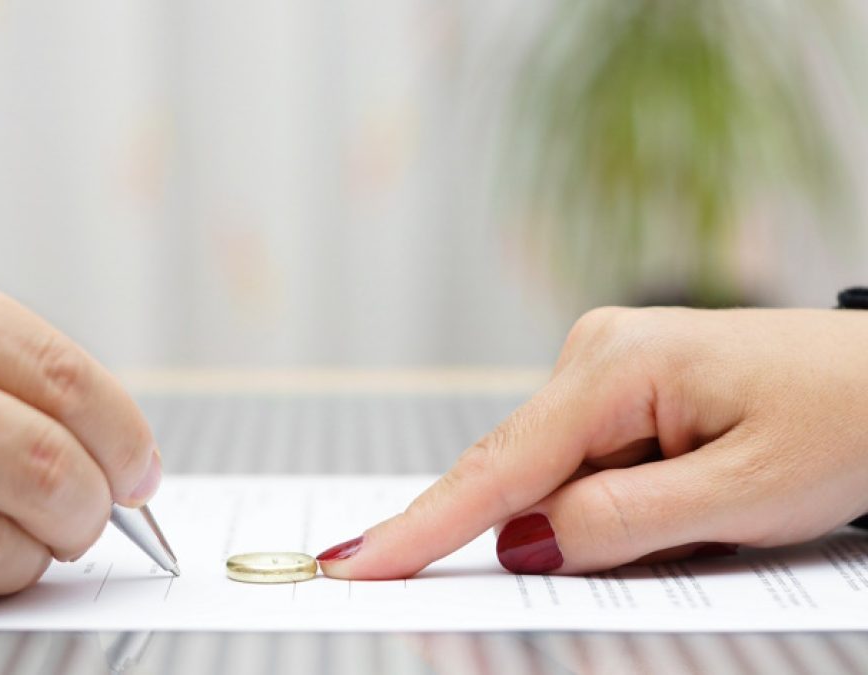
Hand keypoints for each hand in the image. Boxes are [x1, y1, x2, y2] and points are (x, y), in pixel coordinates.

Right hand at [318, 307, 867, 577]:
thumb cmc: (851, 416)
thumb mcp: (747, 495)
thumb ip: (625, 524)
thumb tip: (526, 546)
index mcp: (615, 365)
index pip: (499, 469)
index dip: (422, 527)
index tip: (354, 561)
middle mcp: (594, 353)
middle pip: (523, 476)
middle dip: (540, 536)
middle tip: (631, 547)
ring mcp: (605, 367)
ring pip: (557, 479)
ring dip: (601, 523)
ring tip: (710, 513)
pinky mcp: (622, 390)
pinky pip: (586, 467)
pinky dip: (612, 506)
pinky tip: (685, 502)